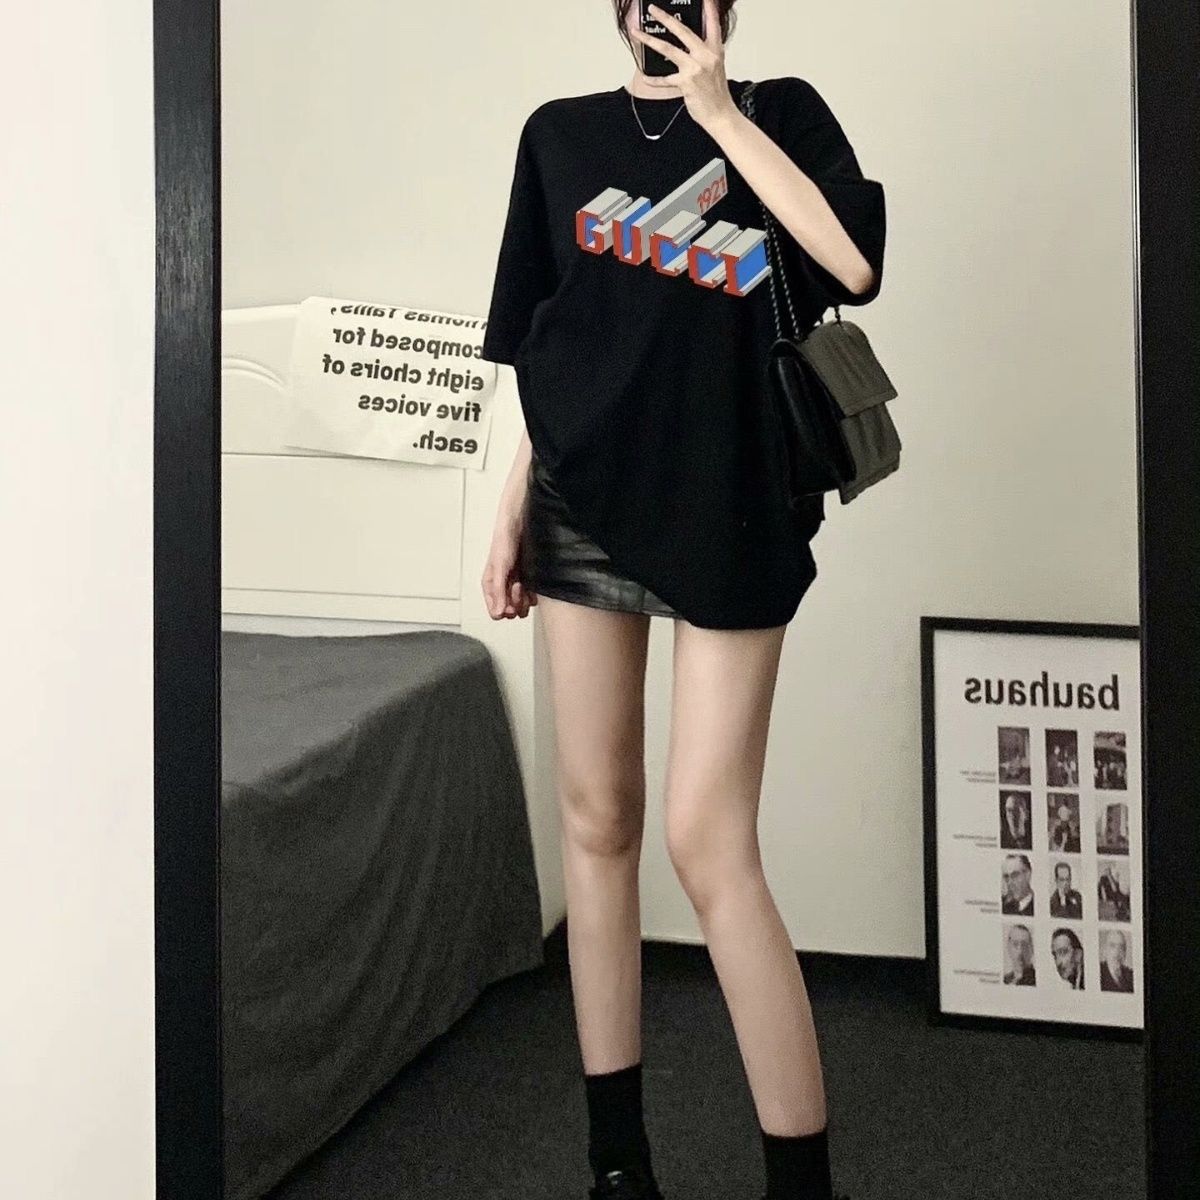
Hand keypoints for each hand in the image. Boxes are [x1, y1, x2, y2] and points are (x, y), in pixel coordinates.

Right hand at [481, 518, 536, 619]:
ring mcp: (517, 585)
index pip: (496, 612)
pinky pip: (533, 597)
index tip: (510, 603)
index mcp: (491, 586)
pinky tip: (532, 581)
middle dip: (515, 603)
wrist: (520, 526)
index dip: (504, 611)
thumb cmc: (504, 541)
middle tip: (518, 587)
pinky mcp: (529, 581)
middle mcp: (504, 588)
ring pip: (522, 607)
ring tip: (524, 583)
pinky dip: (534, 593)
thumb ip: (498, 591)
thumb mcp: (500, 567)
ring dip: (525, 599)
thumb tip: (497, 613)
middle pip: (510, 612)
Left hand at [629, 0, 737, 133]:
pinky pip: (665, 79)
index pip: (712, 24)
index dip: (708, 9)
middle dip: (666, 18)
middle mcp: (706, 56)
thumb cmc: (717, 94)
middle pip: (683, 31)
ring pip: (668, 49)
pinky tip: (646, 77)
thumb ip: (704, 53)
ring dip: (650, 41)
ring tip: (638, 34)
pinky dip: (654, 79)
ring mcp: (695, 68)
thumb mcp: (716, 67)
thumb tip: (689, 45)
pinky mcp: (686, 83)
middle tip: (653, 10)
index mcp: (715, 50)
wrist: (721, 114)